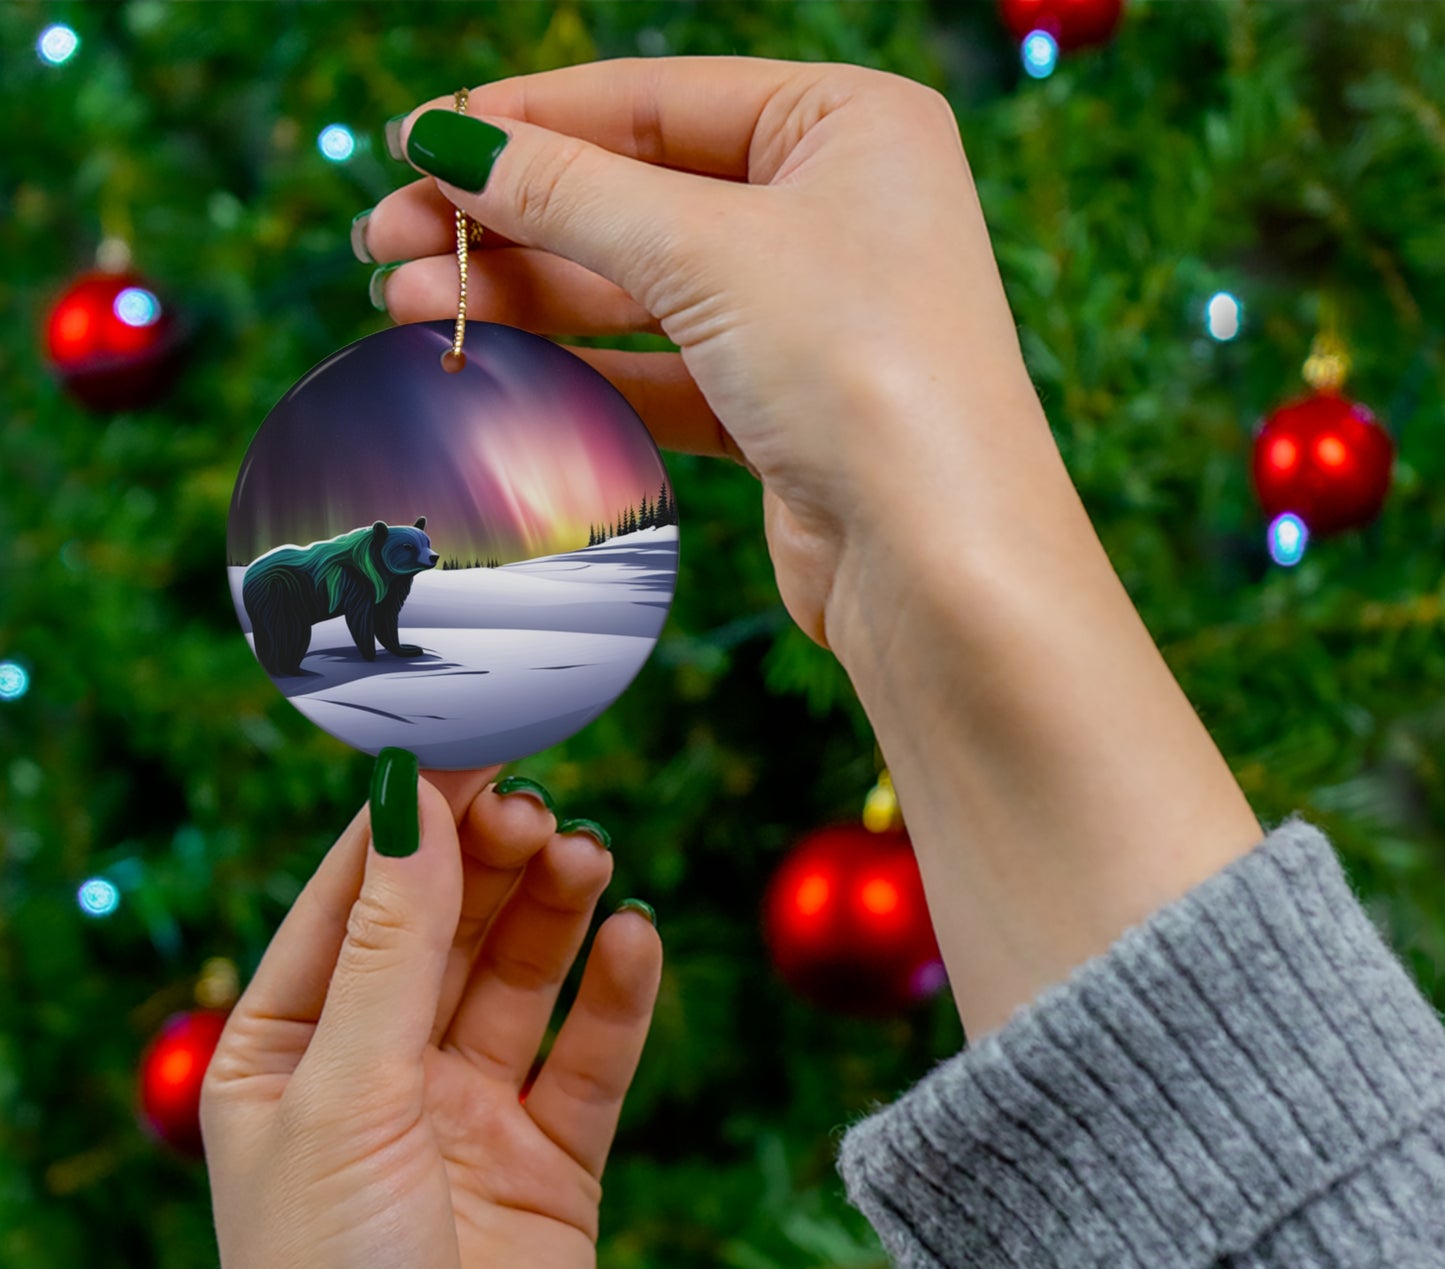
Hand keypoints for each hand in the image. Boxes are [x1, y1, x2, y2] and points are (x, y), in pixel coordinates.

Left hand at [201, 759, 661, 1268]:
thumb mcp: (346, 1096)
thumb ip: (391, 946)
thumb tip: (410, 800)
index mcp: (289, 1052)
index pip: (354, 899)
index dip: (412, 819)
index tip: (473, 743)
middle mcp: (380, 1072)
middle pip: (447, 926)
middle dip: (491, 862)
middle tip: (539, 809)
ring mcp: (469, 1113)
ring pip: (522, 976)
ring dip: (555, 911)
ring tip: (589, 858)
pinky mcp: (552, 1159)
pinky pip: (591, 1054)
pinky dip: (617, 994)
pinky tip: (635, 940)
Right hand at [362, 56, 1056, 657]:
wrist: (938, 561)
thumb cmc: (864, 371)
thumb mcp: (707, 251)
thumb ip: (571, 192)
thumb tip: (450, 142)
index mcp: (848, 125)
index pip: (654, 100)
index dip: (527, 120)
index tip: (416, 141)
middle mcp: (834, 210)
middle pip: (636, 195)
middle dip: (508, 219)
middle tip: (385, 241)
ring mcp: (809, 314)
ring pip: (639, 287)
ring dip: (526, 295)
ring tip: (406, 304)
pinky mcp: (782, 407)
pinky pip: (661, 368)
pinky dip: (580, 366)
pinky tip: (493, 363)